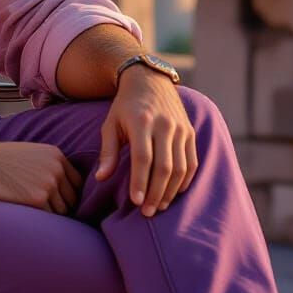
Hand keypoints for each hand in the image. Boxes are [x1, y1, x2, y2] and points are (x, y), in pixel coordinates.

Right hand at [0, 139, 83, 214]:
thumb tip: (64, 191)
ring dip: (49, 216)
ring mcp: (49, 184)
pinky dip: (39, 221)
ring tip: (30, 214)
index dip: (66, 196)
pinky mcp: (38, 200)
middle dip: (60, 208)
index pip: (76, 184)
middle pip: (72, 200)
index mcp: (56, 155)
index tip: (54, 203)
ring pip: (61, 212)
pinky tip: (25, 216)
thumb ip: (49, 167)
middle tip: (42, 214)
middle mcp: (56, 168)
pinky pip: (48, 219)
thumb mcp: (29, 154)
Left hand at [95, 67, 197, 216]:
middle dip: (156, 193)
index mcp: (142, 121)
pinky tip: (174, 192)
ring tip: (159, 206)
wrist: (149, 80)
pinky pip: (192, 162)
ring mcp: (180, 128)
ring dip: (171, 191)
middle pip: (164, 166)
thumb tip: (100, 178)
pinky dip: (185, 180)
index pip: (143, 158)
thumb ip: (108, 151)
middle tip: (147, 212)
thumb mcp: (111, 124)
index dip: (140, 182)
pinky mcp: (190, 132)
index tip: (136, 202)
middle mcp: (165, 125)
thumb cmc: (125, 106)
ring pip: (180, 167)